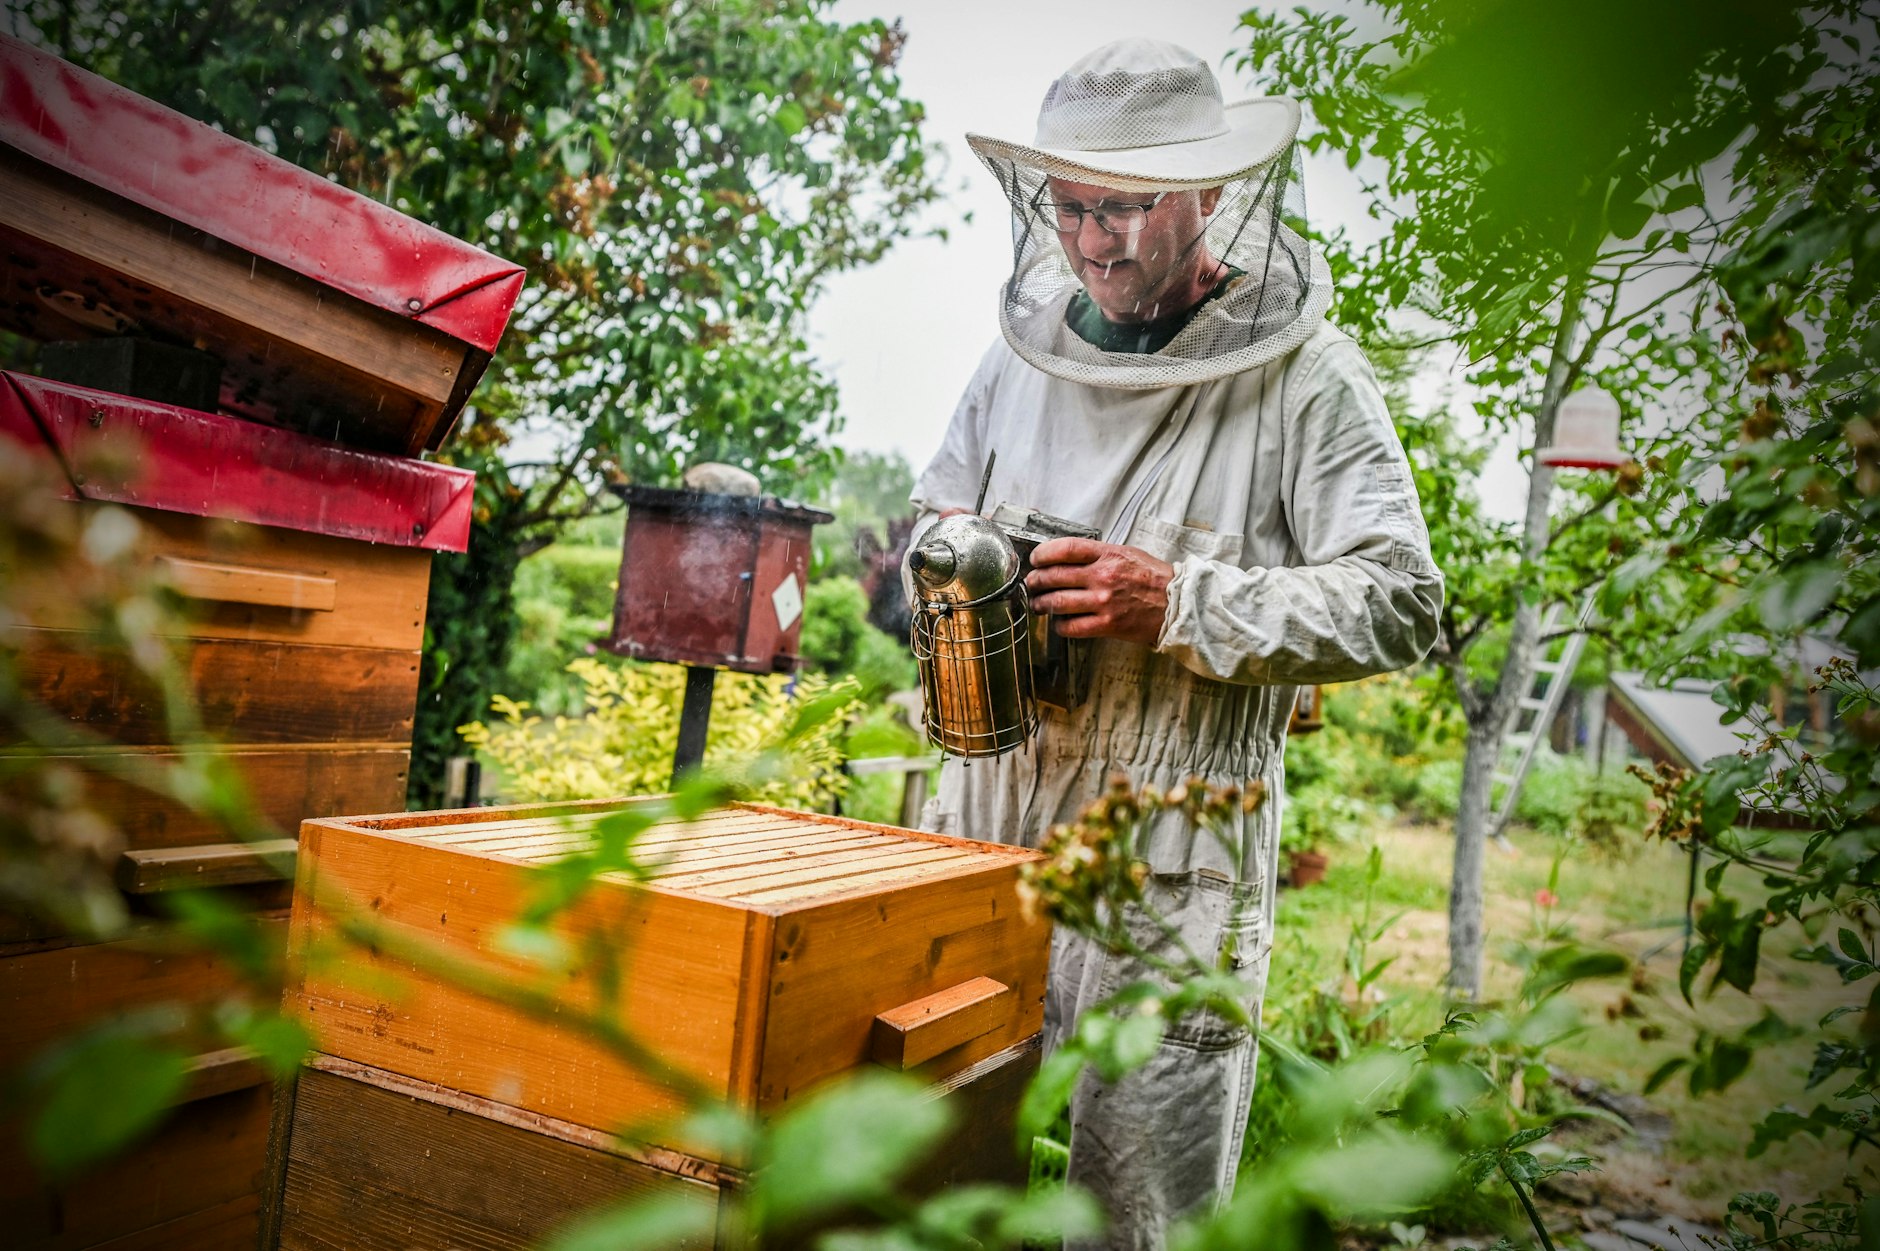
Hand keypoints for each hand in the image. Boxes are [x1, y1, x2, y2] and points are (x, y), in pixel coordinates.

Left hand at [1025, 538, 1173, 645]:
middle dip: (1037, 581)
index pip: (1065, 548)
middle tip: (1032, 584)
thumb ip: (1099, 554)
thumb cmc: (1154, 579)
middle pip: (1055, 576)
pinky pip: (1072, 626)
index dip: (1043, 554)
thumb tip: (1068, 557)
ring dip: (1042, 604)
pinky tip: (1059, 622)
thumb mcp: (1128, 554)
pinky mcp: (1107, 625)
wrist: (1178, 605)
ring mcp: (1104, 602)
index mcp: (1108, 554)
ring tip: (1039, 605)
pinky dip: (1060, 625)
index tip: (1036, 559)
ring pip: (1058, 602)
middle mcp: (1103, 576)